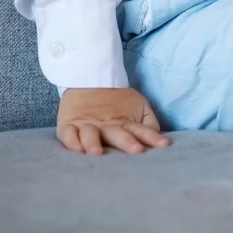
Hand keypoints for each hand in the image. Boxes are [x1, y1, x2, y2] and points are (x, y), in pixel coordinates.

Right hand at [56, 86, 171, 154]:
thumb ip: (149, 124)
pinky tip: (77, 149)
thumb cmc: (117, 101)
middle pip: (117, 134)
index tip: (164, 145)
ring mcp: (87, 125)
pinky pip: (68, 134)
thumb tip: (160, 139)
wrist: (88, 80)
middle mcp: (106, 125)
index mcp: (125, 122)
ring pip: (90, 135)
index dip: (152, 137)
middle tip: (136, 150)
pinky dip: (72, 141)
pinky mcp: (69, 125)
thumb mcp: (138, 107)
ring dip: (94, 143)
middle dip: (127, 142)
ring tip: (97, 152)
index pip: (141, 130)